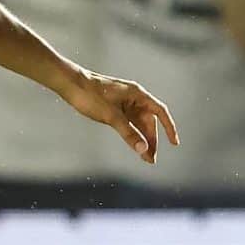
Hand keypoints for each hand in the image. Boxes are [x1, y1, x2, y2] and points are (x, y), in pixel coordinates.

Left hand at [60, 69, 179, 164]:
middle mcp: (134, 98)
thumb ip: (128, 134)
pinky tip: (134, 145)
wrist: (70, 84)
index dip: (169, 127)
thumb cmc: (90, 95)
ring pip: (139, 124)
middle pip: (149, 121)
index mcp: (138, 94)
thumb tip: (143, 149)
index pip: (160, 111)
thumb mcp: (111, 117)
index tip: (174, 143)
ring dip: (142, 139)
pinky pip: (129, 123)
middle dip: (152, 140)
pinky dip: (132, 134)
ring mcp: (124, 103)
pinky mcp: (115, 108)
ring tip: (145, 157)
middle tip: (151, 160)